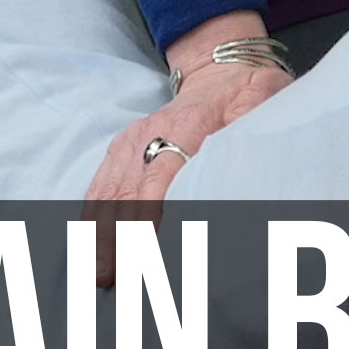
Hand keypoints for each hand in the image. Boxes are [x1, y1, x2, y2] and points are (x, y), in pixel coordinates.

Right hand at [83, 61, 291, 283]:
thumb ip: (253, 127)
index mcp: (185, 125)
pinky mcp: (120, 150)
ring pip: (108, 193)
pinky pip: (100, 187)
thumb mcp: (261, 100)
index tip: (140, 247)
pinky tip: (86, 247)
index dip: (147, 213)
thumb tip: (247, 160)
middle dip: (115, 237)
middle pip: (127, 193)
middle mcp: (149, 134)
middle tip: (106, 275)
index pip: (160, 177)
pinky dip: (92, 218)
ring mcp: (130, 143)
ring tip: (93, 271)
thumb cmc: (247, 94)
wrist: (219, 73)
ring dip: (98, 234)